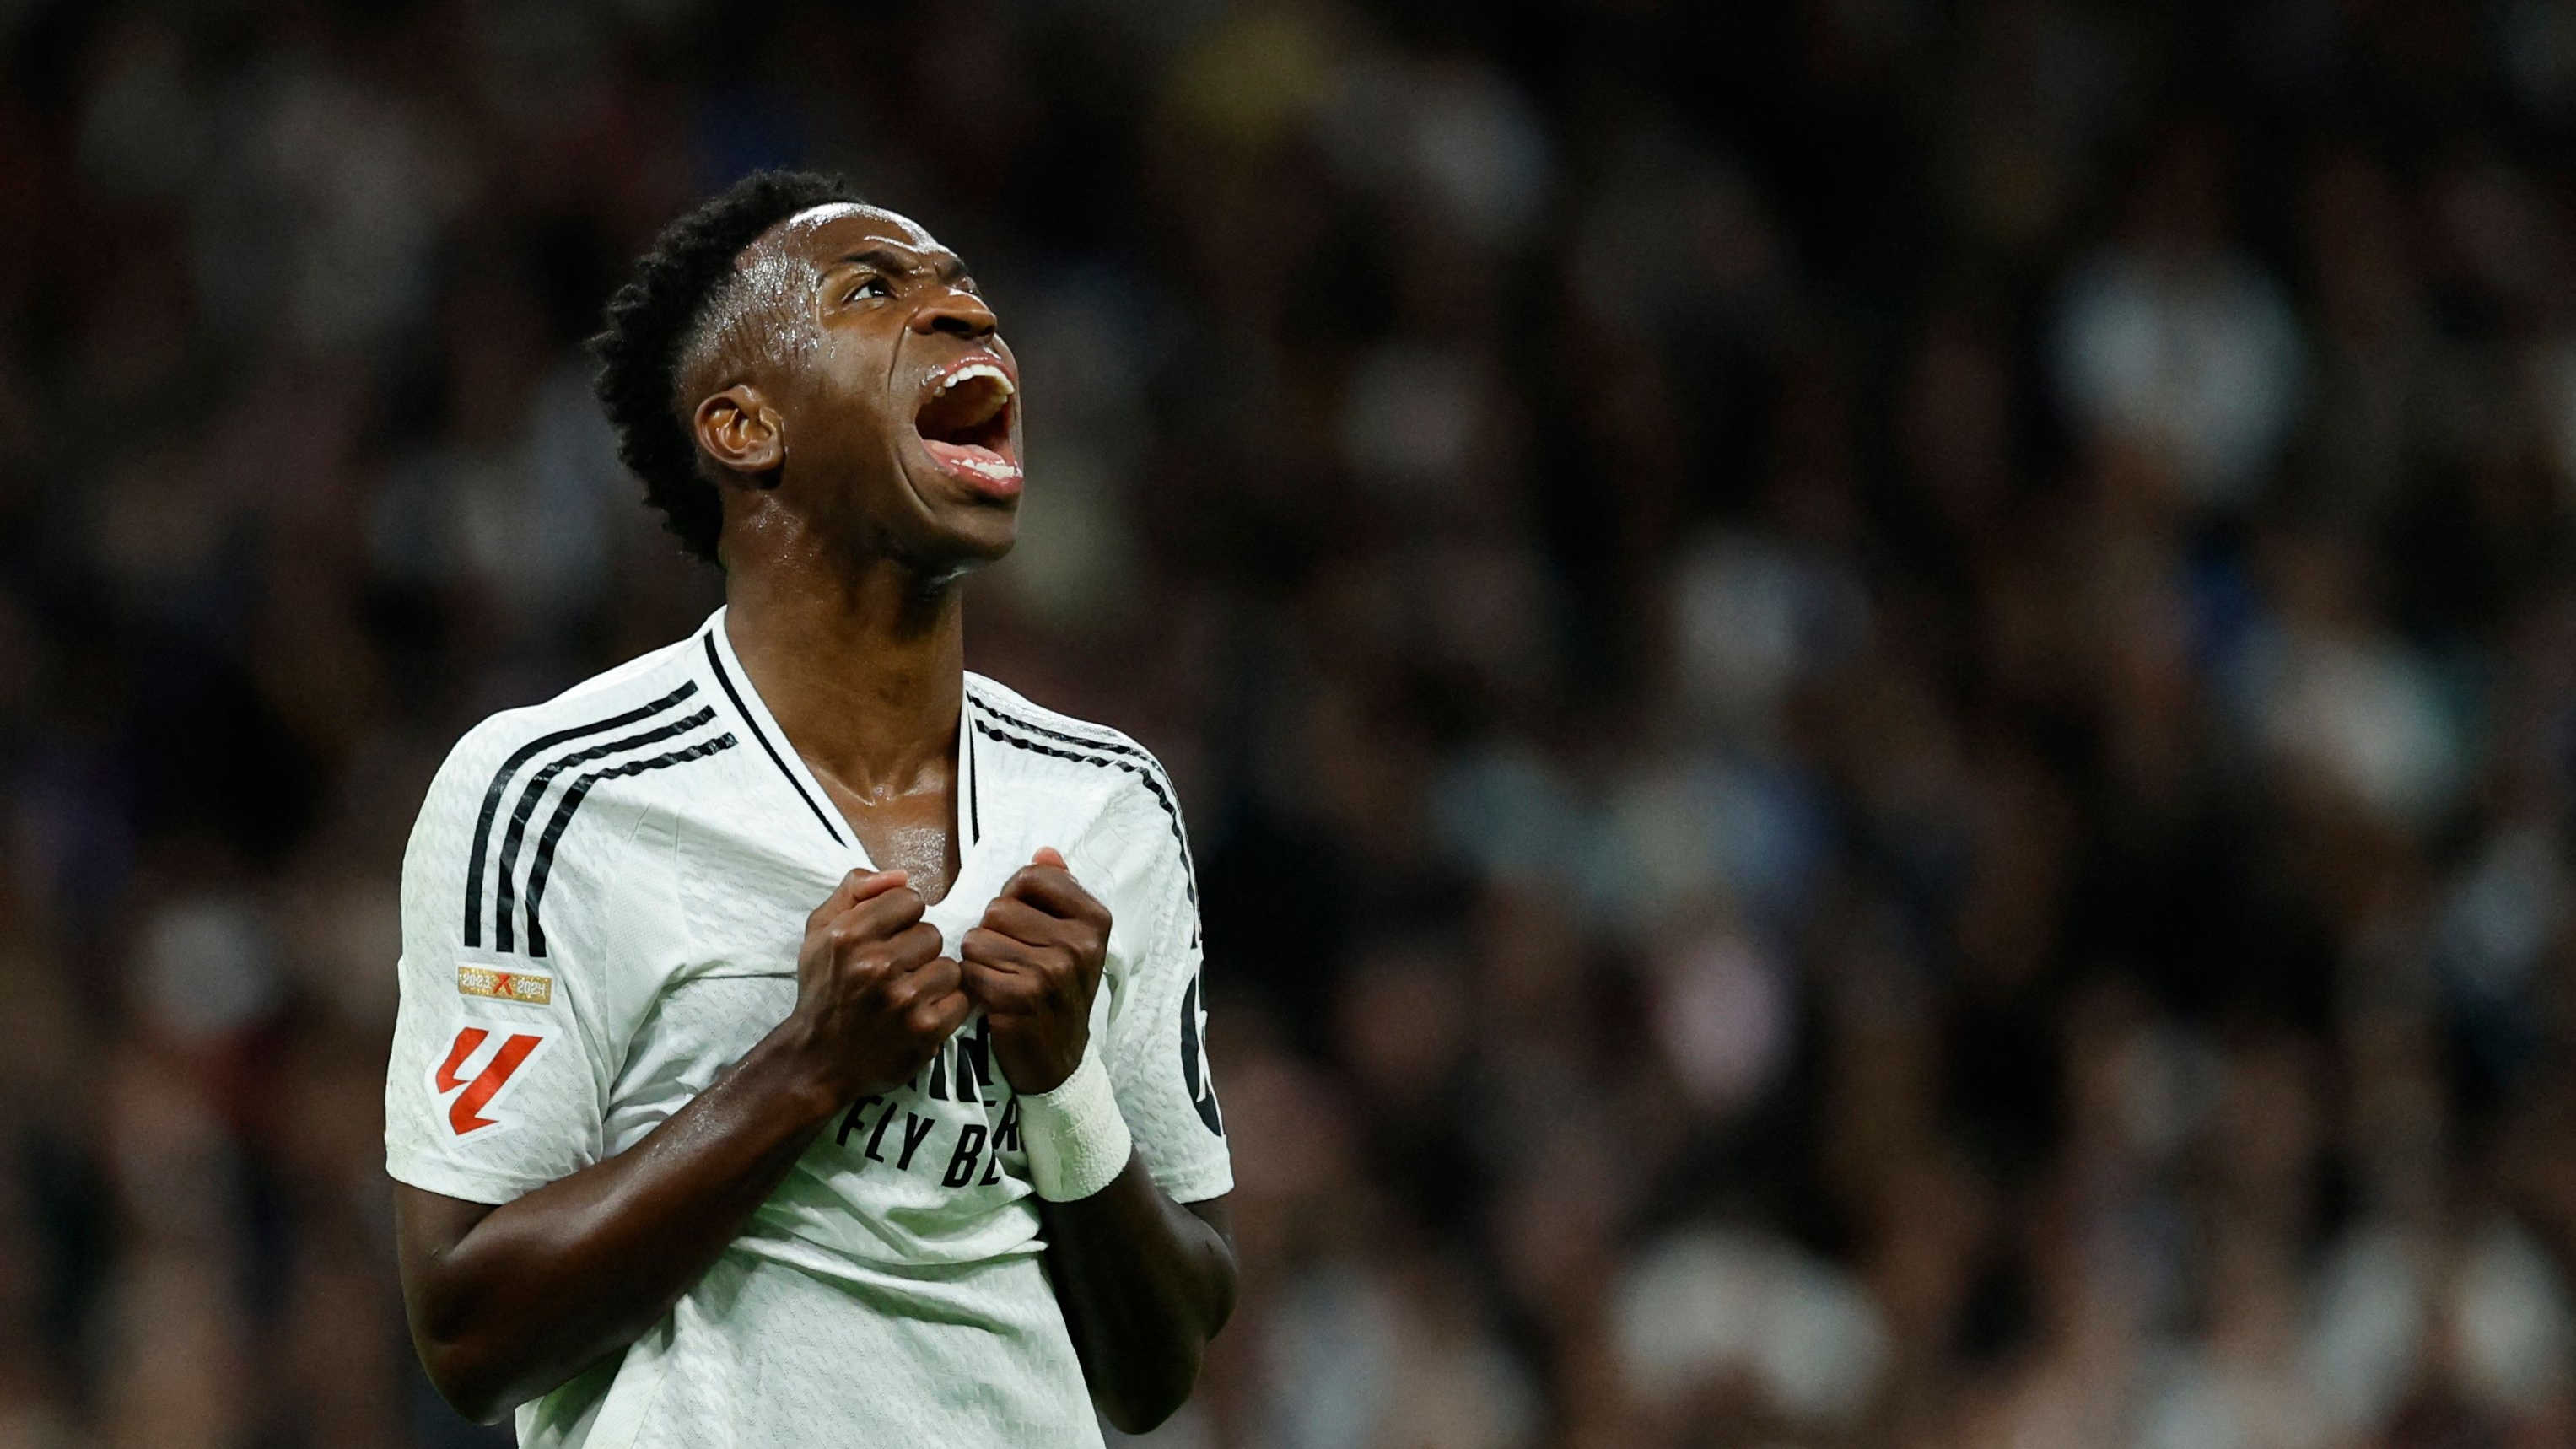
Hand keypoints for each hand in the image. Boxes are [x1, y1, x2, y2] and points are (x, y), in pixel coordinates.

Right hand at [784, 869, 969, 1099]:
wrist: (818, 1060)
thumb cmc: (823, 990)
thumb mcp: (820, 932)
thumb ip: (855, 891)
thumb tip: (900, 875)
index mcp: (849, 935)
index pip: (909, 899)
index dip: (901, 918)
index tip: (888, 938)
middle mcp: (876, 965)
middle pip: (932, 933)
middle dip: (916, 951)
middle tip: (894, 972)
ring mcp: (903, 1000)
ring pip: (949, 966)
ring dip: (933, 979)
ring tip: (908, 994)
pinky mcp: (925, 1030)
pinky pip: (960, 999)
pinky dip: (945, 1007)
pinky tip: (920, 1014)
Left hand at [960, 848, 1113, 1093]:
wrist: (1059, 1060)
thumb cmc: (1059, 991)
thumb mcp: (1073, 939)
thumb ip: (1060, 891)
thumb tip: (1045, 852)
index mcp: (1095, 919)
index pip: (1031, 877)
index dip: (1014, 898)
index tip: (1025, 927)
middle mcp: (1078, 943)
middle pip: (998, 907)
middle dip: (994, 932)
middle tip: (1012, 960)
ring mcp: (1051, 972)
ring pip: (978, 937)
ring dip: (980, 959)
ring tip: (1002, 978)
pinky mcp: (1020, 998)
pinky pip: (971, 969)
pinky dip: (973, 983)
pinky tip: (993, 998)